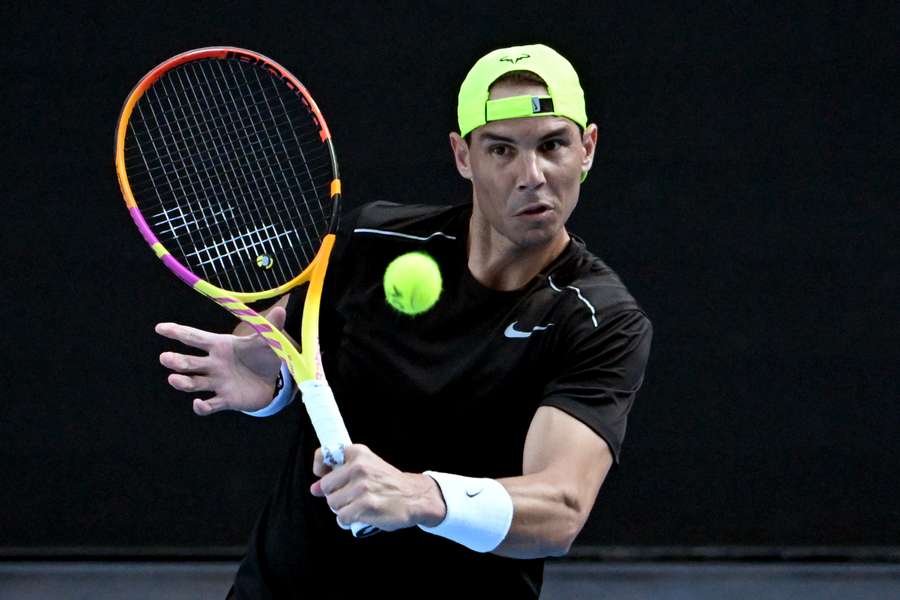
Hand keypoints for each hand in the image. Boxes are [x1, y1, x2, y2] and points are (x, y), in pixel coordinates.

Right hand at [155, 306, 287, 414]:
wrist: (272, 381)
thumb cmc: (262, 356)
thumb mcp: (267, 341)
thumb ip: (270, 328)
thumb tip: (282, 309)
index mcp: (220, 346)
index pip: (195, 337)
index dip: (178, 332)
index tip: (160, 328)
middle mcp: (213, 364)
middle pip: (190, 362)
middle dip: (176, 361)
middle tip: (165, 358)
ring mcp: (217, 383)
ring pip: (194, 383)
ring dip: (182, 382)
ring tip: (173, 378)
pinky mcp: (225, 400)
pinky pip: (210, 405)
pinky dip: (202, 407)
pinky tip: (198, 404)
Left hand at [310, 444, 445, 531]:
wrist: (414, 497)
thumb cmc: (388, 483)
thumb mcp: (367, 468)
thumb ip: (339, 476)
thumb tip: (314, 489)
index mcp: (358, 453)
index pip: (324, 455)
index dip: (320, 468)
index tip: (324, 475)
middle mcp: (359, 467)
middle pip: (327, 488)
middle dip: (335, 495)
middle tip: (352, 496)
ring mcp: (362, 487)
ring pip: (334, 504)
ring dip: (343, 509)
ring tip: (359, 505)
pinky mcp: (365, 506)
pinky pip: (343, 518)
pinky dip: (349, 520)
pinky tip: (362, 515)